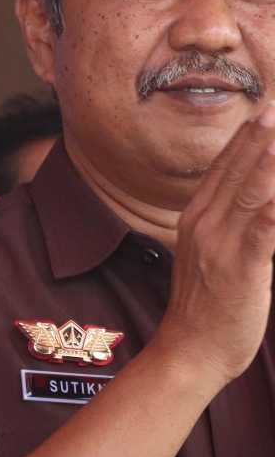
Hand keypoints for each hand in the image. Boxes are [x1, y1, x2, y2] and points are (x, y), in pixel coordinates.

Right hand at [154, 105, 274, 387]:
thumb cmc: (207, 306)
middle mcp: (205, 222)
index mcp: (198, 216)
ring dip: (269, 158)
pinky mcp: (241, 268)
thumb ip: (229, 222)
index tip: (269, 106)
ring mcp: (221, 244)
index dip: (249, 134)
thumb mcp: (211, 253)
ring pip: (252, 190)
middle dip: (264, 133)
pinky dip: (271, 206)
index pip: (226, 164)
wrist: (190, 350)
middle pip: (239, 168)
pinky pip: (263, 230)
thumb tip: (252, 200)